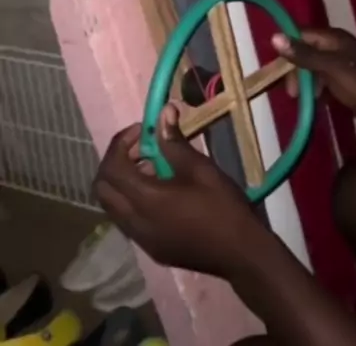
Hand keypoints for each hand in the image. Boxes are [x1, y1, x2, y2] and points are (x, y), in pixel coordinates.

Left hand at [95, 105, 262, 278]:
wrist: (241, 254)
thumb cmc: (222, 207)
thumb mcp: (200, 169)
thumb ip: (174, 142)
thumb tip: (163, 112)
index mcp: (145, 200)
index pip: (111, 168)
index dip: (120, 144)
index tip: (142, 131)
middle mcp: (135, 222)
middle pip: (102, 189)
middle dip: (115, 163)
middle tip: (143, 150)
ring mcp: (141, 240)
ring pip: (113, 207)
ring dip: (123, 183)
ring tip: (155, 170)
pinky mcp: (151, 250)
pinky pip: (128, 221)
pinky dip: (133, 201)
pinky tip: (163, 194)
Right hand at [272, 28, 355, 128]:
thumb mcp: (330, 69)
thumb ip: (304, 54)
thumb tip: (274, 37)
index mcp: (334, 38)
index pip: (301, 35)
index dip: (287, 49)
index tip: (276, 71)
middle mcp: (337, 47)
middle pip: (305, 52)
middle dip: (295, 70)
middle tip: (292, 93)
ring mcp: (341, 65)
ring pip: (312, 68)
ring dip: (304, 82)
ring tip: (301, 99)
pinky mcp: (345, 82)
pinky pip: (322, 81)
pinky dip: (315, 90)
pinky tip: (314, 102)